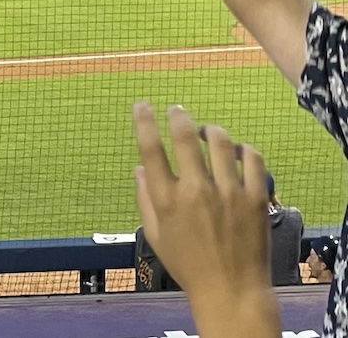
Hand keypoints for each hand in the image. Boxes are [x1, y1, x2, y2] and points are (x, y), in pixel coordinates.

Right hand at [133, 102, 271, 310]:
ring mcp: (229, 193)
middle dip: (178, 116)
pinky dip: (242, 149)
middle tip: (176, 110)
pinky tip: (235, 152)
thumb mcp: (155, 235)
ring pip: (220, 142)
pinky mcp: (256, 197)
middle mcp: (196, 191)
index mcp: (168, 200)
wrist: (231, 290)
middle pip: (185, 137)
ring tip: (206, 133)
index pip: (151, 149)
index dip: (144, 121)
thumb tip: (139, 168)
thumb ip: (144, 199)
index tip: (141, 105)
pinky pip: (252, 158)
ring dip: (210, 131)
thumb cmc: (188, 265)